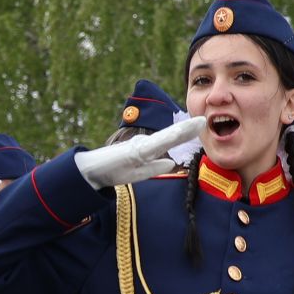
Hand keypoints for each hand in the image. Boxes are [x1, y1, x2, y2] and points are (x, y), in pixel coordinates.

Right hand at [73, 115, 207, 189]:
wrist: (89, 173)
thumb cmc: (112, 171)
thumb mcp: (138, 172)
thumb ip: (155, 166)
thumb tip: (172, 162)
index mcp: (147, 149)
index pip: (170, 140)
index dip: (186, 133)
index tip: (201, 125)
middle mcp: (144, 144)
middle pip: (171, 136)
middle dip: (188, 129)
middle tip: (204, 120)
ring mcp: (139, 147)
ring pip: (165, 138)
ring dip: (181, 132)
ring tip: (197, 124)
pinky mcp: (133, 152)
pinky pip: (152, 146)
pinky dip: (165, 140)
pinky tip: (175, 135)